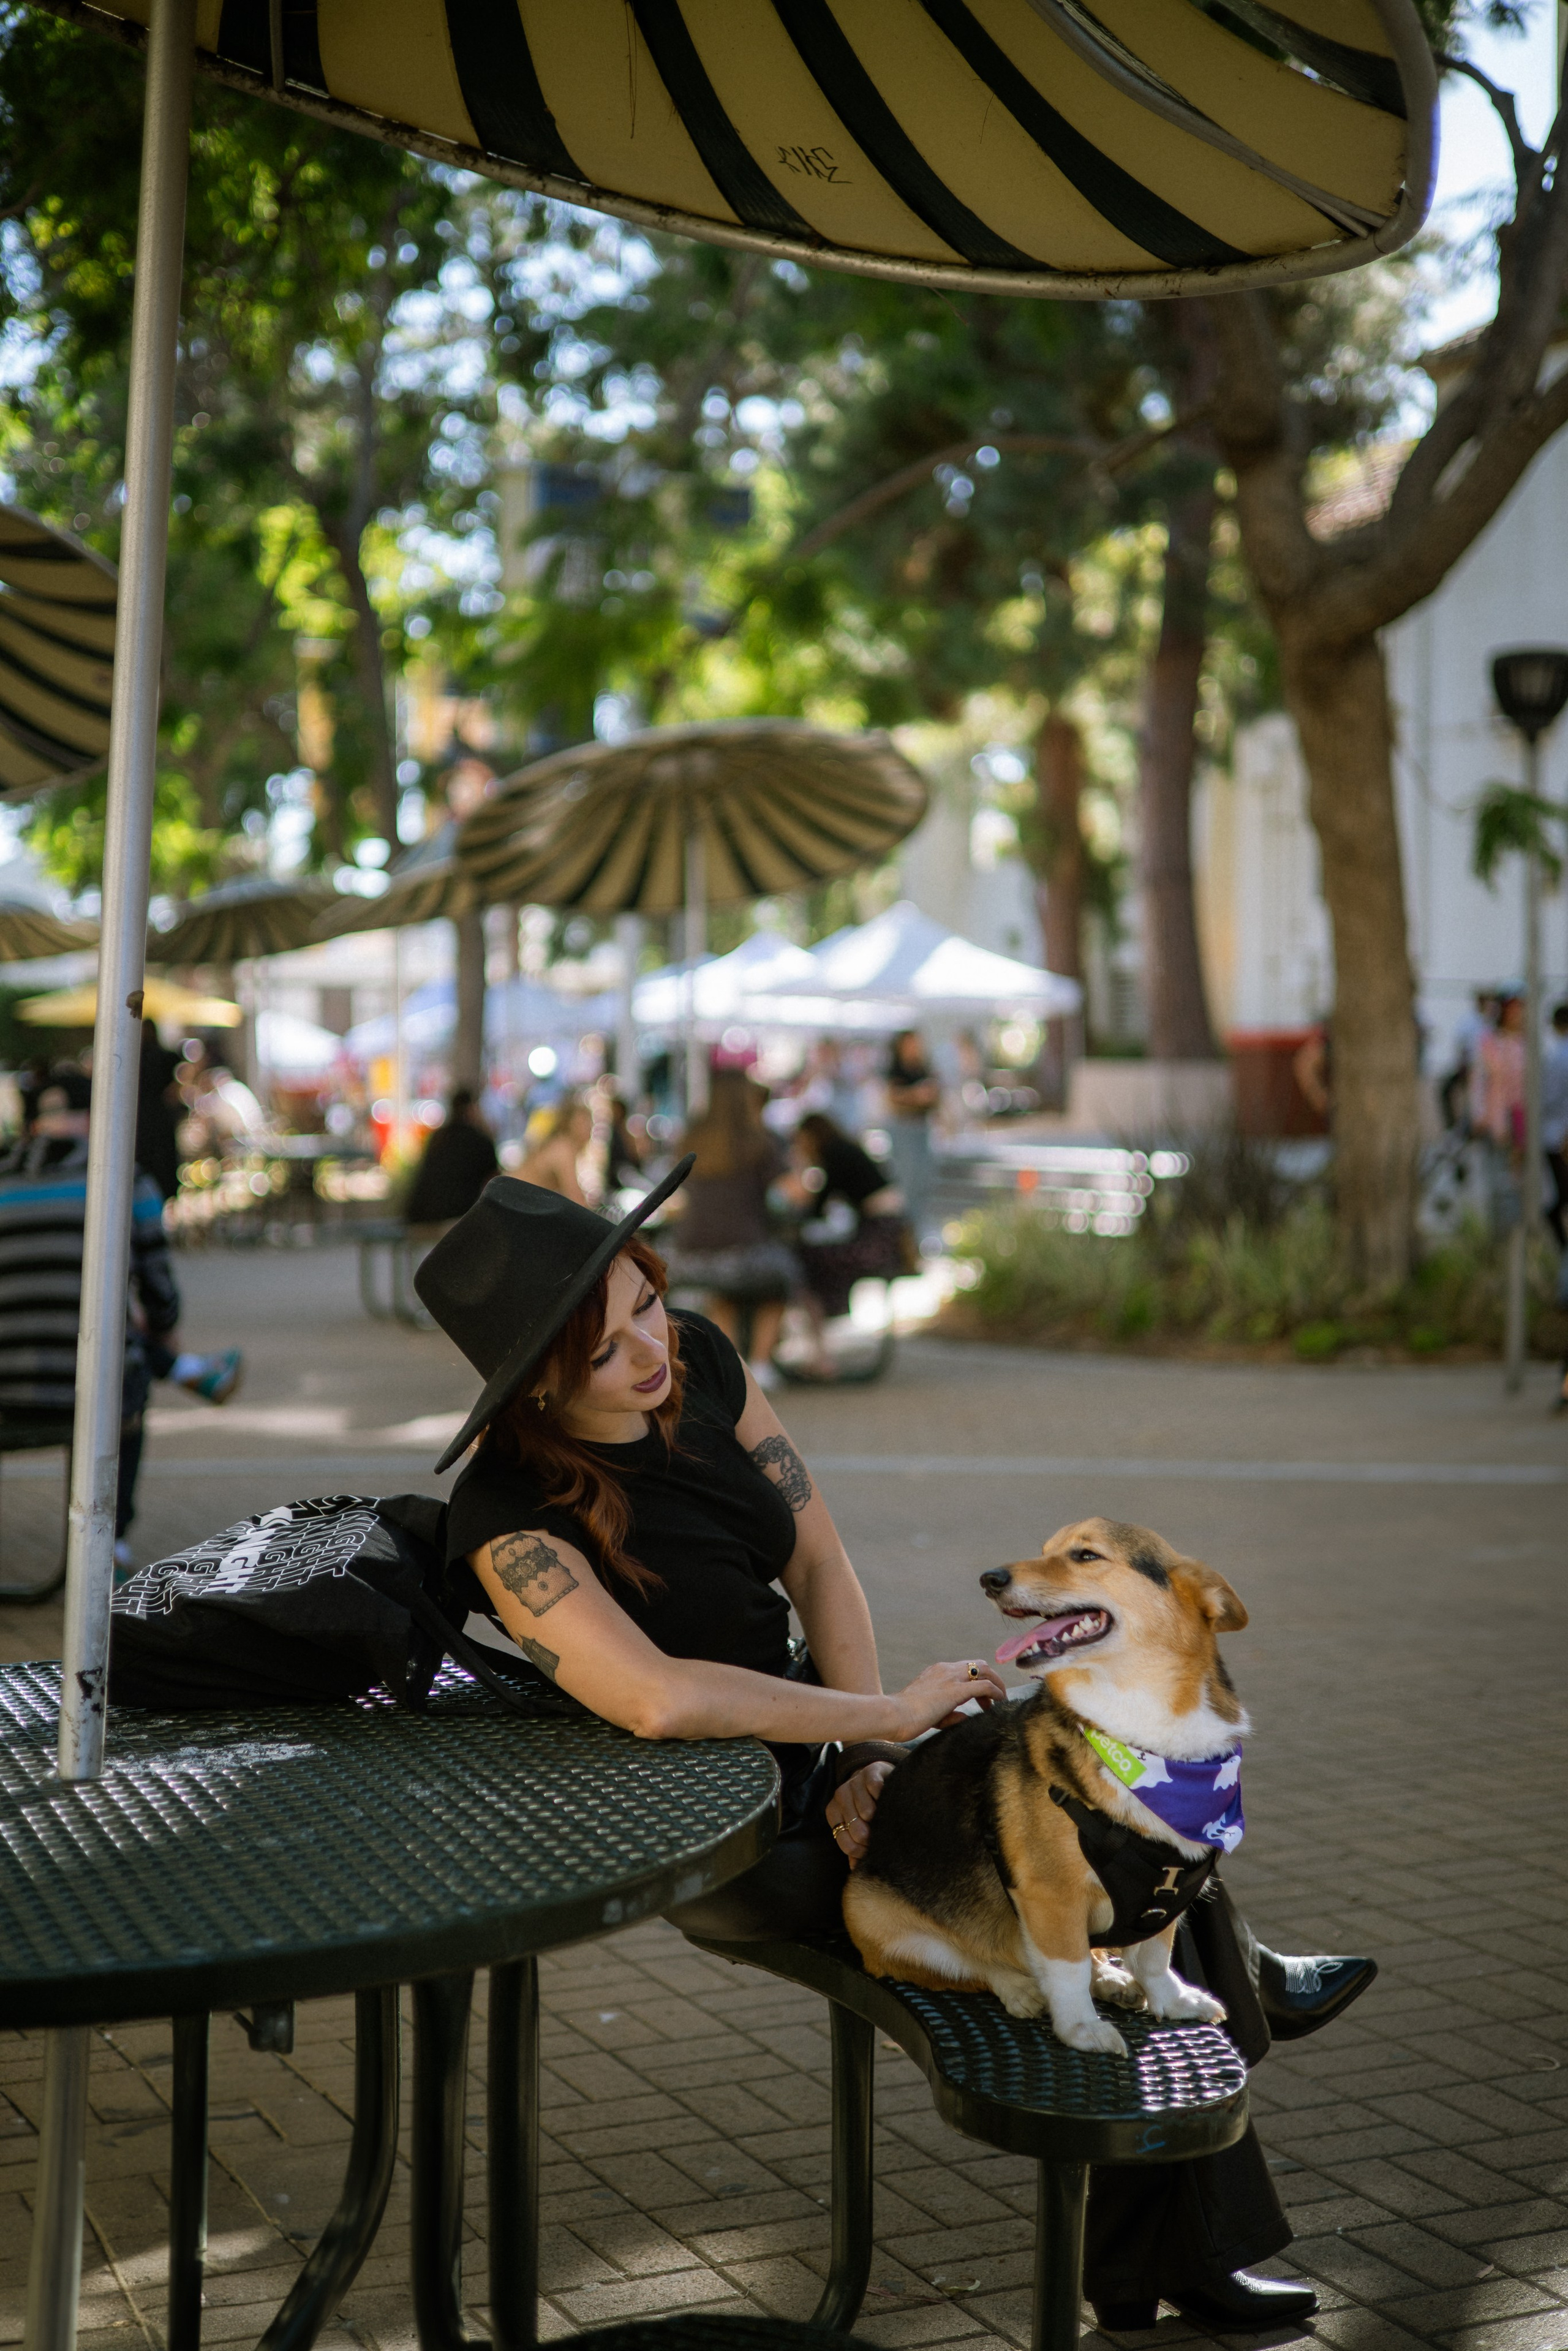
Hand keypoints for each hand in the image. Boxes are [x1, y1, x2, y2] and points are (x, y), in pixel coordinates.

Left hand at [826, 1761, 891, 1869]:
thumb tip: (856, 1871)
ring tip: (882, 1819)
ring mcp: (854, 1782)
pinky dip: (881, 1795)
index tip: (872, 1851)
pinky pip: (874, 1787)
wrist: (876, 1775)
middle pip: (855, 1828)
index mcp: (834, 1813)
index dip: (861, 1852)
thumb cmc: (868, 1808)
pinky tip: (885, 1799)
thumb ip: (855, 1848)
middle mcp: (840, 1796)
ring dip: (876, 1817)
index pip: (846, 1842)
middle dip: (870, 1837)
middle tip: (880, 1838)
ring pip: (865, 1809)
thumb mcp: (858, 1826)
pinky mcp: (870, 1771)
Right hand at [886, 1658, 1005, 1739]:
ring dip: (997, 1684)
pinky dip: (995, 1693)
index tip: (981, 1701)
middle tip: (994, 1700)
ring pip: (984, 1670)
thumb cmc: (905, 1717)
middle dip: (991, 1679)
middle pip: (978, 1664)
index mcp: (936, 1672)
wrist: (893, 1714)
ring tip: (1001, 1701)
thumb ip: (948, 1714)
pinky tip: (999, 1703)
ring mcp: (950, 1678)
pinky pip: (984, 1687)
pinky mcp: (955, 1690)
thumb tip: (965, 1717)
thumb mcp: (929, 1712)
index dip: (977, 1682)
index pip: (964, 1669)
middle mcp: (945, 1670)